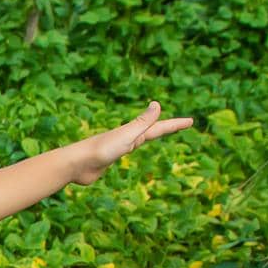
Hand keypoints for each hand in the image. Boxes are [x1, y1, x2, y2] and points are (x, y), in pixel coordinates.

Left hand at [70, 101, 194, 185]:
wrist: (76, 164)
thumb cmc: (102, 150)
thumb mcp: (126, 136)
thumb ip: (142, 123)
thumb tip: (157, 103)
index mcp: (133, 133)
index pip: (159, 127)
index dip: (175, 124)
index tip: (191, 121)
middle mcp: (127, 138)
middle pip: (152, 130)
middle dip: (167, 127)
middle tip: (182, 125)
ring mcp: (118, 147)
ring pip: (139, 139)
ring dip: (150, 134)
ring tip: (157, 132)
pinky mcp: (109, 159)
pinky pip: (127, 150)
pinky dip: (134, 146)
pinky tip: (130, 148)